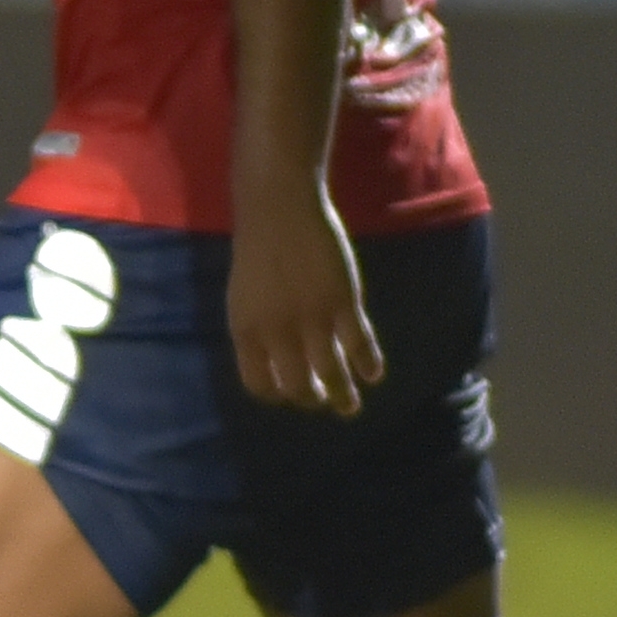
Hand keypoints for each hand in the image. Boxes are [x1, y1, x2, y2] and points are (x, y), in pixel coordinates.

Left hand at [227, 189, 384, 417]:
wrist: (278, 208)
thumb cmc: (258, 250)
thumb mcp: (243, 296)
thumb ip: (256, 330)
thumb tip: (273, 365)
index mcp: (245, 330)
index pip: (259, 383)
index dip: (277, 394)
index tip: (290, 394)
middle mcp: (277, 332)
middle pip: (297, 386)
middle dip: (312, 400)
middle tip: (324, 402)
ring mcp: (312, 319)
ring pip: (332, 373)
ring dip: (343, 396)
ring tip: (350, 408)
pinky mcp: (342, 303)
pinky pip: (359, 345)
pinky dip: (368, 364)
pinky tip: (373, 373)